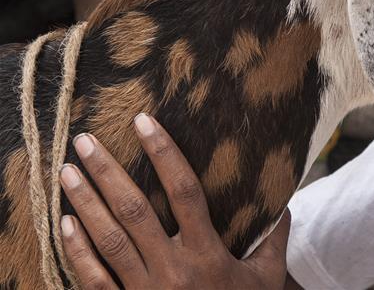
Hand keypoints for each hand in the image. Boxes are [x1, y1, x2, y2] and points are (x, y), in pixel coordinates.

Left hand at [59, 113, 290, 288]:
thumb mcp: (266, 280)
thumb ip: (273, 241)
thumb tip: (285, 205)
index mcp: (207, 255)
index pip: (185, 192)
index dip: (165, 154)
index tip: (146, 123)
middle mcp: (172, 269)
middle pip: (135, 212)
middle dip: (108, 173)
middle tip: (86, 141)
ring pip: (108, 241)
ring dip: (85, 203)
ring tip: (68, 172)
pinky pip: (93, 280)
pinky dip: (76, 252)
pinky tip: (64, 225)